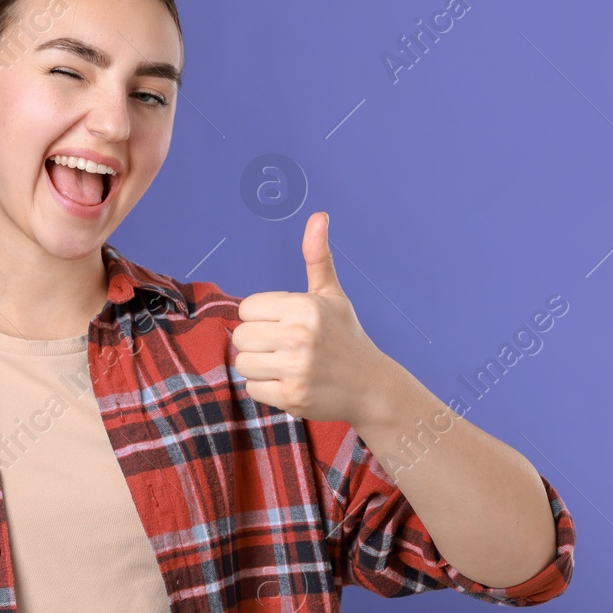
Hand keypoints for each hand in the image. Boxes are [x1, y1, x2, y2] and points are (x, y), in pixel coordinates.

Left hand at [232, 211, 395, 424]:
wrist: (371, 387)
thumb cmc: (345, 337)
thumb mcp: (332, 295)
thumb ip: (317, 257)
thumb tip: (318, 216)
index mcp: (305, 307)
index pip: (247, 308)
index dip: (261, 317)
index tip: (283, 325)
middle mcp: (300, 336)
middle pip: (241, 336)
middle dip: (256, 343)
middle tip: (282, 347)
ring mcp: (296, 368)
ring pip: (243, 364)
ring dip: (259, 367)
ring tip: (285, 365)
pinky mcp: (292, 397)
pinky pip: (252, 389)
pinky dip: (266, 389)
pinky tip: (290, 383)